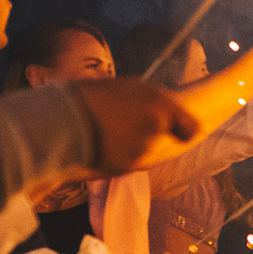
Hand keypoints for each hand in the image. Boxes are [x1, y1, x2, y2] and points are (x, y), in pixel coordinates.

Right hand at [69, 78, 201, 172]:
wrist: (61, 122)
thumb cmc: (92, 96)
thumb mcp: (128, 86)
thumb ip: (153, 99)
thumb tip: (167, 107)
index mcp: (160, 105)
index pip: (191, 128)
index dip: (187, 130)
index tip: (183, 131)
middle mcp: (156, 129)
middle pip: (162, 137)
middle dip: (149, 133)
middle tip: (125, 123)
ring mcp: (141, 150)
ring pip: (144, 149)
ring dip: (131, 144)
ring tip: (106, 131)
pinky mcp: (125, 167)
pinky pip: (128, 161)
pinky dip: (119, 155)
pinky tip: (100, 144)